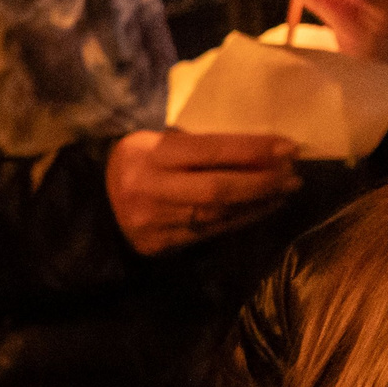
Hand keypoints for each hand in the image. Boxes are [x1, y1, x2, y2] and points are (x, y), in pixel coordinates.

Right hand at [105, 129, 299, 255]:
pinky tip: (263, 208)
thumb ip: (195, 146)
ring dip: (258, 202)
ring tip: (285, 189)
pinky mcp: (160, 244)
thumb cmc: (135, 163)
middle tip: (294, 174)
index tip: (289, 147)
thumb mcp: (155, 142)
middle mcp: (150, 189)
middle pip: (218, 188)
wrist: (93, 204)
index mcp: (149, 154)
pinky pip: (210, 232)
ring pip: (218, 214)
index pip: (210, 150)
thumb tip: (257, 148)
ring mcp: (154, 221)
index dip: (252, 149)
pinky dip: (241, 219)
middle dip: (262, 181)